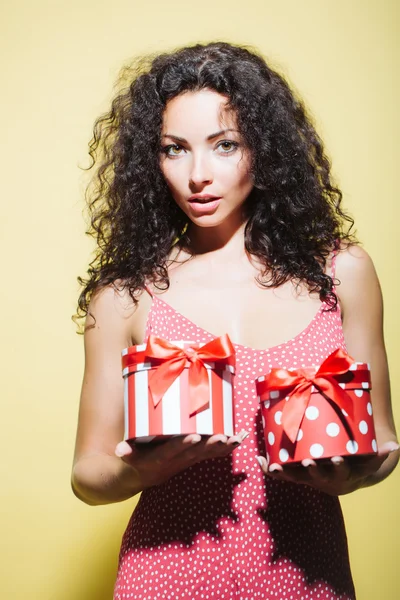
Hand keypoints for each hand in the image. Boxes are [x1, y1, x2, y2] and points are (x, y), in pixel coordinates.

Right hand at [115, 430, 248, 490]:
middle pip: (195, 454)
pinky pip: (210, 454)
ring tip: (237, 438)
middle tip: (224, 436)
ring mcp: (184, 462)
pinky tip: (239, 438)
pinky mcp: (191, 459)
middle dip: (210, 445)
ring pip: (206, 454)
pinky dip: (226, 448)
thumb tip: (118, 451)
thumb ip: (125, 452)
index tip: (194, 437)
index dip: (182, 445)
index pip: (172, 452)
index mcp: (159, 460)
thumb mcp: (126, 456)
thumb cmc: (131, 459)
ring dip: (222, 447)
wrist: (136, 476)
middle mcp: (175, 463)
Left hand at [256, 440, 399, 495]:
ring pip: (293, 478)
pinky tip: (259, 460)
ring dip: (284, 473)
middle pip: (315, 478)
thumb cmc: (356, 464)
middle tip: (307, 463)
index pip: (340, 472)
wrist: (344, 478)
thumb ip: (381, 454)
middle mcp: (322, 480)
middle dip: (311, 471)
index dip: (338, 467)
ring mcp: (307, 478)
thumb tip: (395, 446)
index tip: (337, 460)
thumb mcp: (370, 461)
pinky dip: (269, 469)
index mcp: (340, 475)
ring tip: (274, 465)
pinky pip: (280, 474)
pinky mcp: (295, 474)